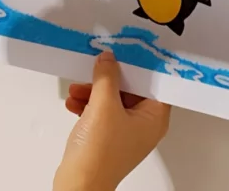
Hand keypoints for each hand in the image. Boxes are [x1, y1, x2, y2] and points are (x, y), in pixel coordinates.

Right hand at [54, 51, 170, 190]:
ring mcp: (125, 132)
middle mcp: (143, 125)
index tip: (127, 50)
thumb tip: (108, 58)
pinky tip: (73, 102)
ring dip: (93, 91)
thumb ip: (107, 76)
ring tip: (77, 90)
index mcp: (154, 118)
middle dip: (108, 79)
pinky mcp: (108, 137)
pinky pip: (101, 112)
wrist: (78, 183)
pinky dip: (88, 105)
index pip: (154, 83)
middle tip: (96, 68)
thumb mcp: (103, 104)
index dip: (140, 66)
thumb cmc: (99, 152)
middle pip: (130, 89)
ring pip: (112, 99)